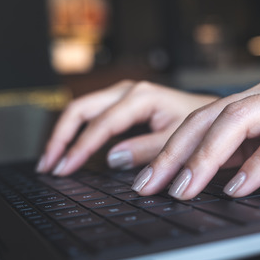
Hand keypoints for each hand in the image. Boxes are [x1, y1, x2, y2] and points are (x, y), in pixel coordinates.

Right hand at [36, 80, 217, 175]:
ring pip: (81, 110)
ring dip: (64, 134)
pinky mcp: (120, 104)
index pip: (100, 124)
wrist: (210, 111)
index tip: (63, 169)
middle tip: (48, 165)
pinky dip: (76, 132)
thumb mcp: (178, 138)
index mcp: (140, 97)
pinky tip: (70, 149)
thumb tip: (113, 159)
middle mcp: (127, 91)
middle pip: (80, 109)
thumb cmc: (199, 122)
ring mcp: (122, 95)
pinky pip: (91, 115)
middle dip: (60, 137)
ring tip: (51, 160)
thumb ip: (147, 150)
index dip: (79, 147)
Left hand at [131, 79, 259, 198]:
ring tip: (184, 188)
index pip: (194, 122)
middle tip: (148, 186)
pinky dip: (258, 163)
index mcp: (245, 101)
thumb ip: (237, 150)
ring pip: (236, 121)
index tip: (143, 181)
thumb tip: (198, 173)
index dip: (165, 150)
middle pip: (204, 119)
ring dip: (205, 156)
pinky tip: (240, 187)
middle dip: (172, 154)